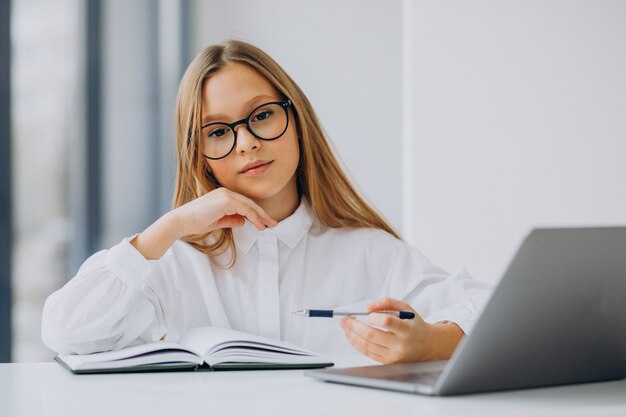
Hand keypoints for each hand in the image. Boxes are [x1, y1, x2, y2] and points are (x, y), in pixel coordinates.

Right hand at [173, 187, 277, 236]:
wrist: (181, 221)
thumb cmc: (195, 222)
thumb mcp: (217, 221)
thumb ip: (230, 219)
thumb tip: (243, 221)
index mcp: (223, 195)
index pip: (244, 203)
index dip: (255, 213)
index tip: (264, 223)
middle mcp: (225, 192)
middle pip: (249, 203)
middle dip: (262, 214)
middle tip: (272, 223)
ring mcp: (226, 195)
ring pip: (249, 205)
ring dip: (261, 216)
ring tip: (269, 225)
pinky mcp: (226, 201)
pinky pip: (245, 210)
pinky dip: (254, 217)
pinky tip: (259, 225)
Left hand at [339, 297, 463, 363]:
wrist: (426, 346)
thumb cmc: (414, 325)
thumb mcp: (406, 308)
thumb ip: (388, 302)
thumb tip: (368, 307)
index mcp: (407, 330)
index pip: (388, 323)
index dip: (375, 317)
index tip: (368, 314)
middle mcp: (400, 345)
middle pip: (372, 335)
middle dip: (354, 326)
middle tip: (345, 318)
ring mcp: (393, 356)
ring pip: (366, 345)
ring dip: (352, 334)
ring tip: (345, 325)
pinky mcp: (387, 362)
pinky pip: (367, 353)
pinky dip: (356, 343)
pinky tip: (351, 335)